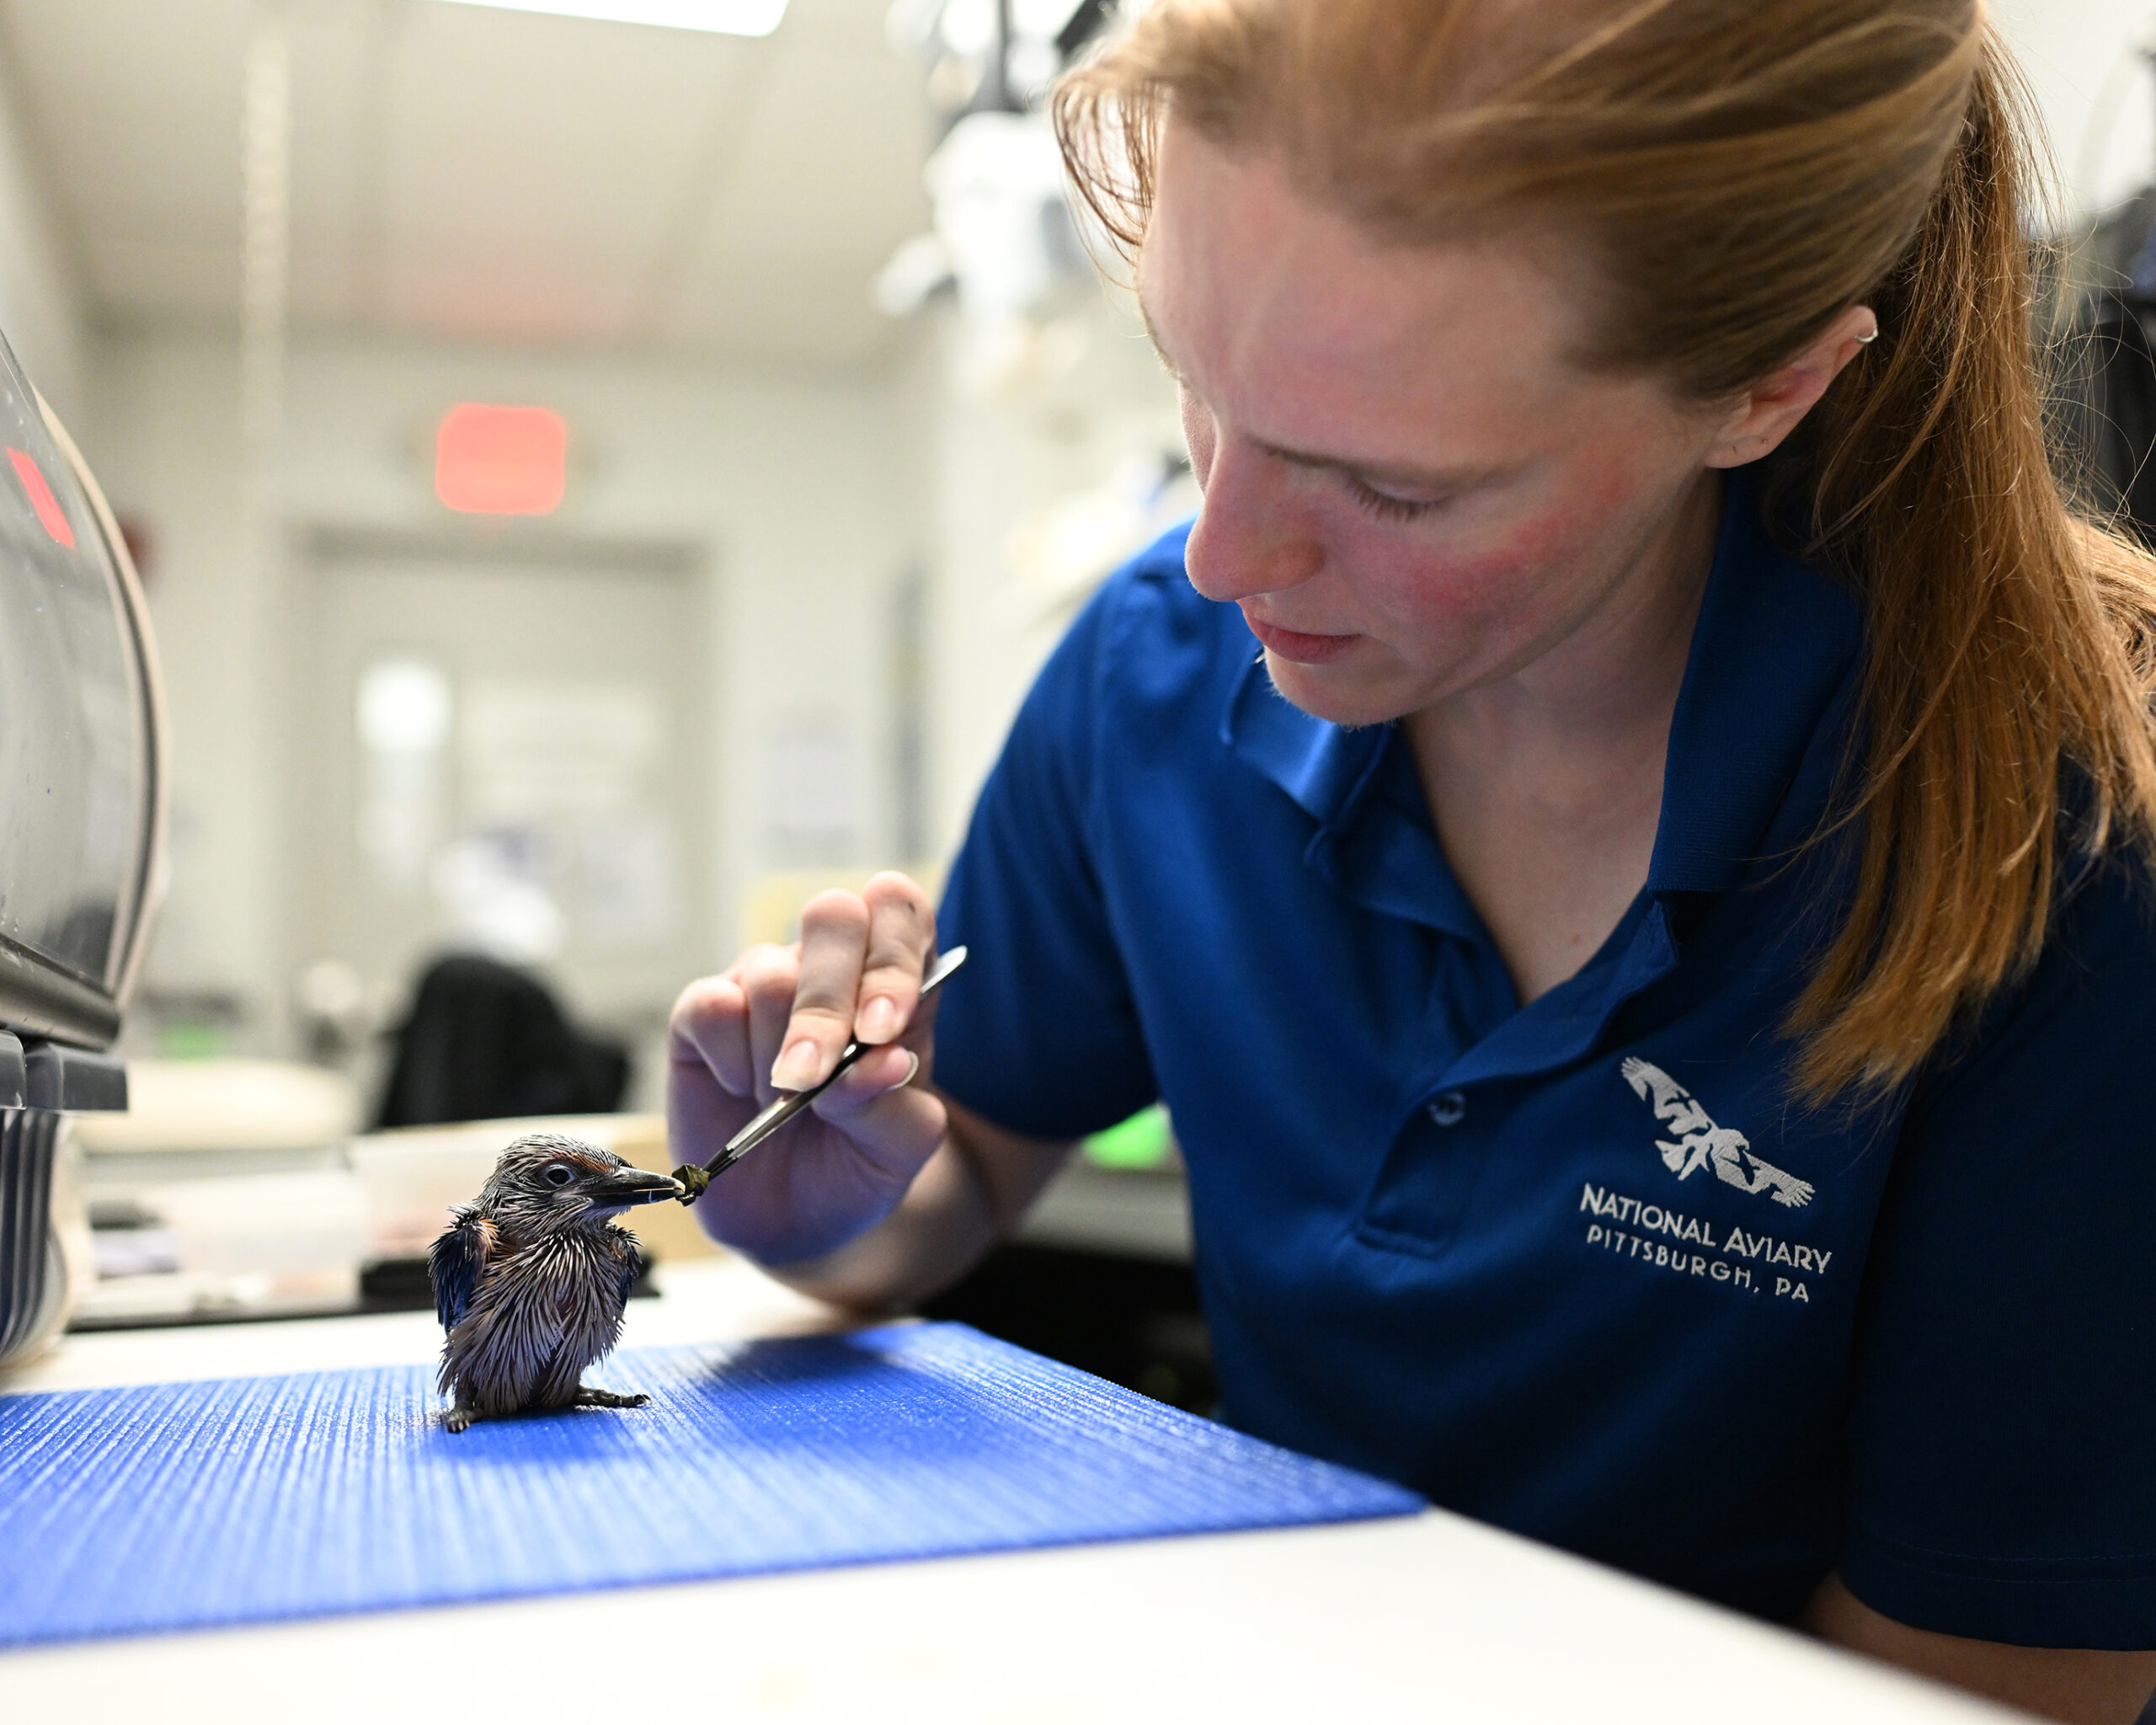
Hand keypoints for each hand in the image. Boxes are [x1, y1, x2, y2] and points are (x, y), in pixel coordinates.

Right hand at [666, 872, 947, 1265]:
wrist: (789, 1219)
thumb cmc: (855, 1165)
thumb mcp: (897, 1152)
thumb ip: (895, 1106)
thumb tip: (887, 1060)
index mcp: (896, 981)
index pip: (899, 910)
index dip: (891, 955)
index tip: (881, 1030)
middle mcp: (832, 967)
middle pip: (833, 915)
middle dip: (826, 1003)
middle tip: (812, 1077)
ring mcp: (765, 983)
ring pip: (770, 974)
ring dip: (777, 1055)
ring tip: (785, 1102)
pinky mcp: (705, 1012)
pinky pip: (712, 1006)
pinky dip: (730, 1062)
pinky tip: (741, 1090)